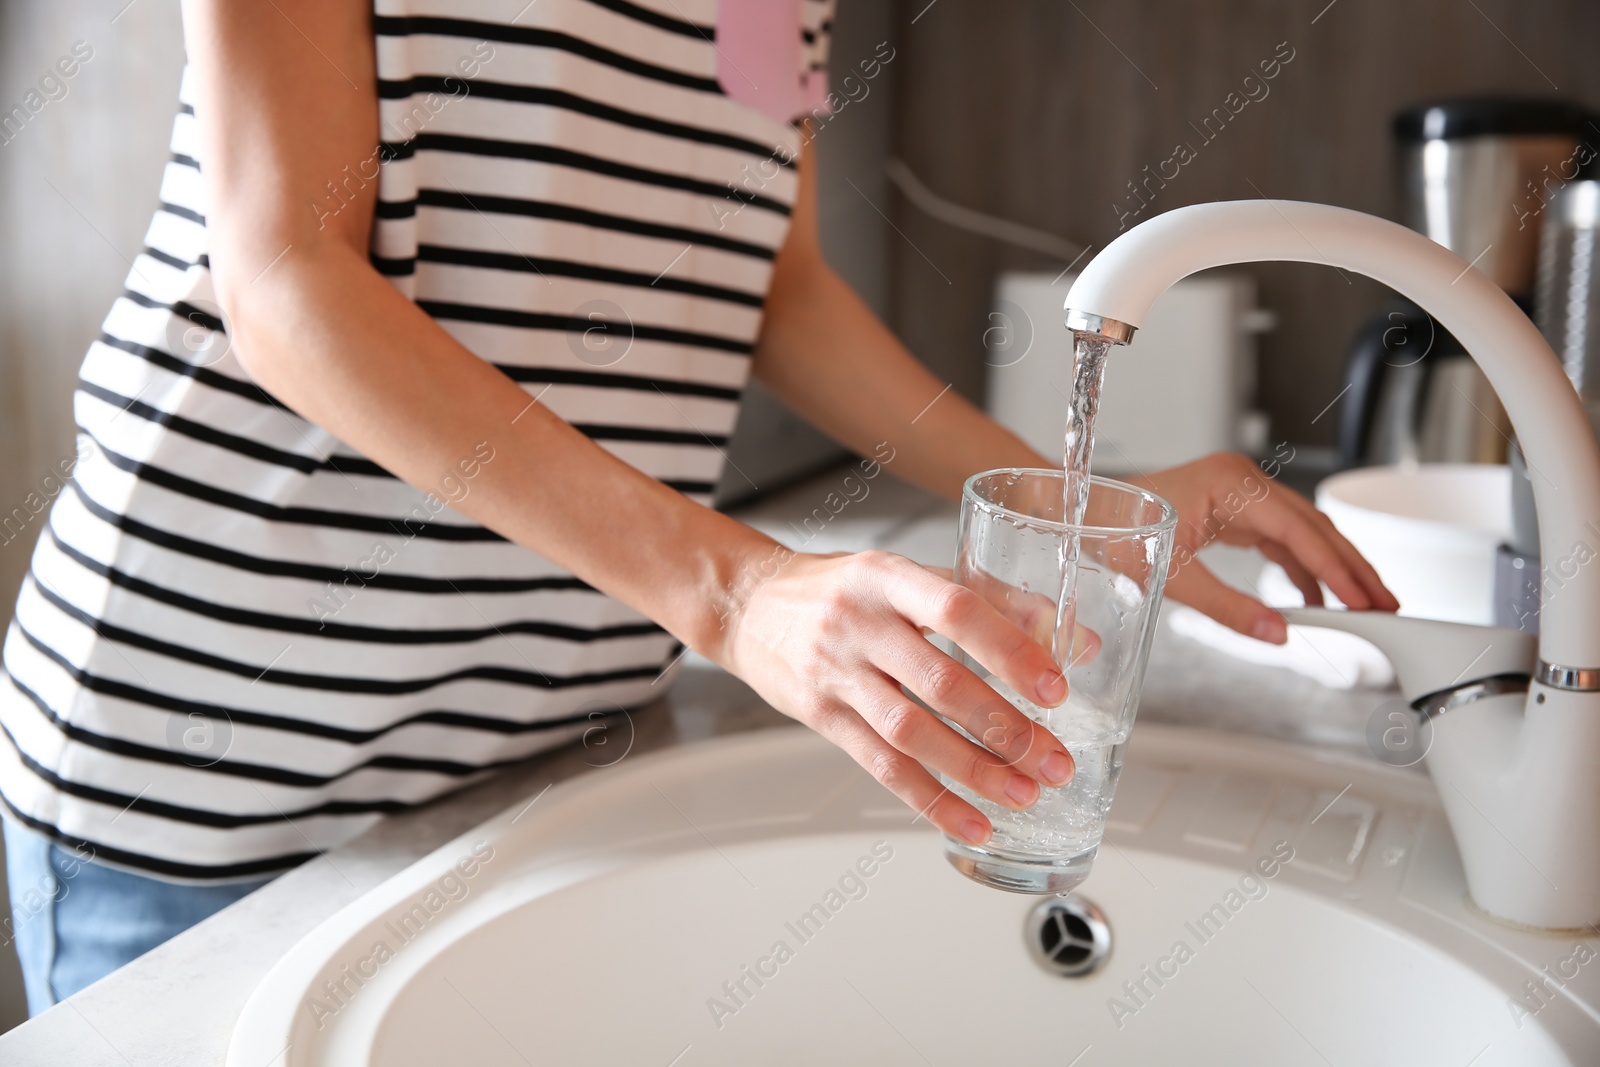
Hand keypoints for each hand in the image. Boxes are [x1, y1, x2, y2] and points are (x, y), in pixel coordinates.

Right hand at [715, 549, 1075, 846]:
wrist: (749, 605)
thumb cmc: (843, 588)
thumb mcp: (907, 575)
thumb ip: (991, 600)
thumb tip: (1079, 640)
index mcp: (889, 577)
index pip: (956, 609)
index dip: (1009, 650)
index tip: (1054, 686)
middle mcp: (861, 624)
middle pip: (939, 682)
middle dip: (1004, 728)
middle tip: (1053, 760)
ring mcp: (837, 673)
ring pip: (911, 733)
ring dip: (974, 770)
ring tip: (1024, 794)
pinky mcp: (822, 717)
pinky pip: (881, 767)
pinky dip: (930, 800)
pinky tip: (972, 822)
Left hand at [1132, 453, 1399, 642]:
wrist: (1091, 513)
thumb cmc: (1119, 533)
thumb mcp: (1171, 576)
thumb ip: (1226, 607)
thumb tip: (1277, 633)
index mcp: (1231, 485)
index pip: (1300, 529)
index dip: (1336, 567)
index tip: (1364, 598)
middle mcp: (1244, 480)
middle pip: (1314, 526)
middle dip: (1351, 567)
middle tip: (1385, 604)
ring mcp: (1243, 492)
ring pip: (1304, 532)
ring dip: (1333, 569)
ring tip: (1363, 605)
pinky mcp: (1238, 508)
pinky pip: (1282, 538)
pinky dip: (1302, 568)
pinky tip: (1316, 599)